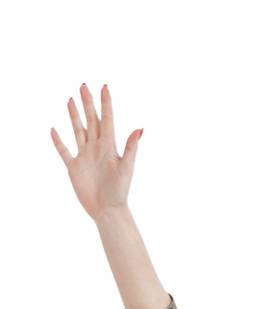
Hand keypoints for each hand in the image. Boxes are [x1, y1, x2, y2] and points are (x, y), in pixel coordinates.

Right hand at [51, 83, 142, 219]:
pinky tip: (53, 130)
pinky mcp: (74, 168)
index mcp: (109, 147)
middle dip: (88, 103)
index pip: (107, 120)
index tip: (104, 87)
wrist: (108, 211)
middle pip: (91, 121)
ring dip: (74, 116)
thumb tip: (140, 128)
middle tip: (83, 86)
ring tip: (70, 100)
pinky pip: (64, 151)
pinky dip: (58, 141)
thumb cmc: (120, 191)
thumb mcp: (127, 167)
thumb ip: (131, 147)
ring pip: (78, 131)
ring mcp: (84, 156)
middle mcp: (96, 148)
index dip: (106, 104)